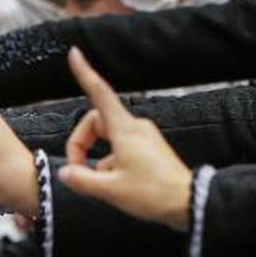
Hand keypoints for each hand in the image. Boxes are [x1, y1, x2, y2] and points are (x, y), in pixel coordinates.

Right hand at [59, 48, 192, 230]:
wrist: (188, 202)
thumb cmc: (154, 193)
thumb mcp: (111, 190)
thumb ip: (83, 180)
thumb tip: (66, 172)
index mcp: (125, 129)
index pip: (99, 93)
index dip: (85, 72)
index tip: (75, 54)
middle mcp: (135, 127)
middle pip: (96, 122)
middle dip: (82, 143)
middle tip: (78, 171)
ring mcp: (143, 137)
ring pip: (107, 139)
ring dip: (97, 159)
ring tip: (101, 185)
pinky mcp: (149, 149)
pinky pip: (120, 149)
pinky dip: (110, 164)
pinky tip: (115, 186)